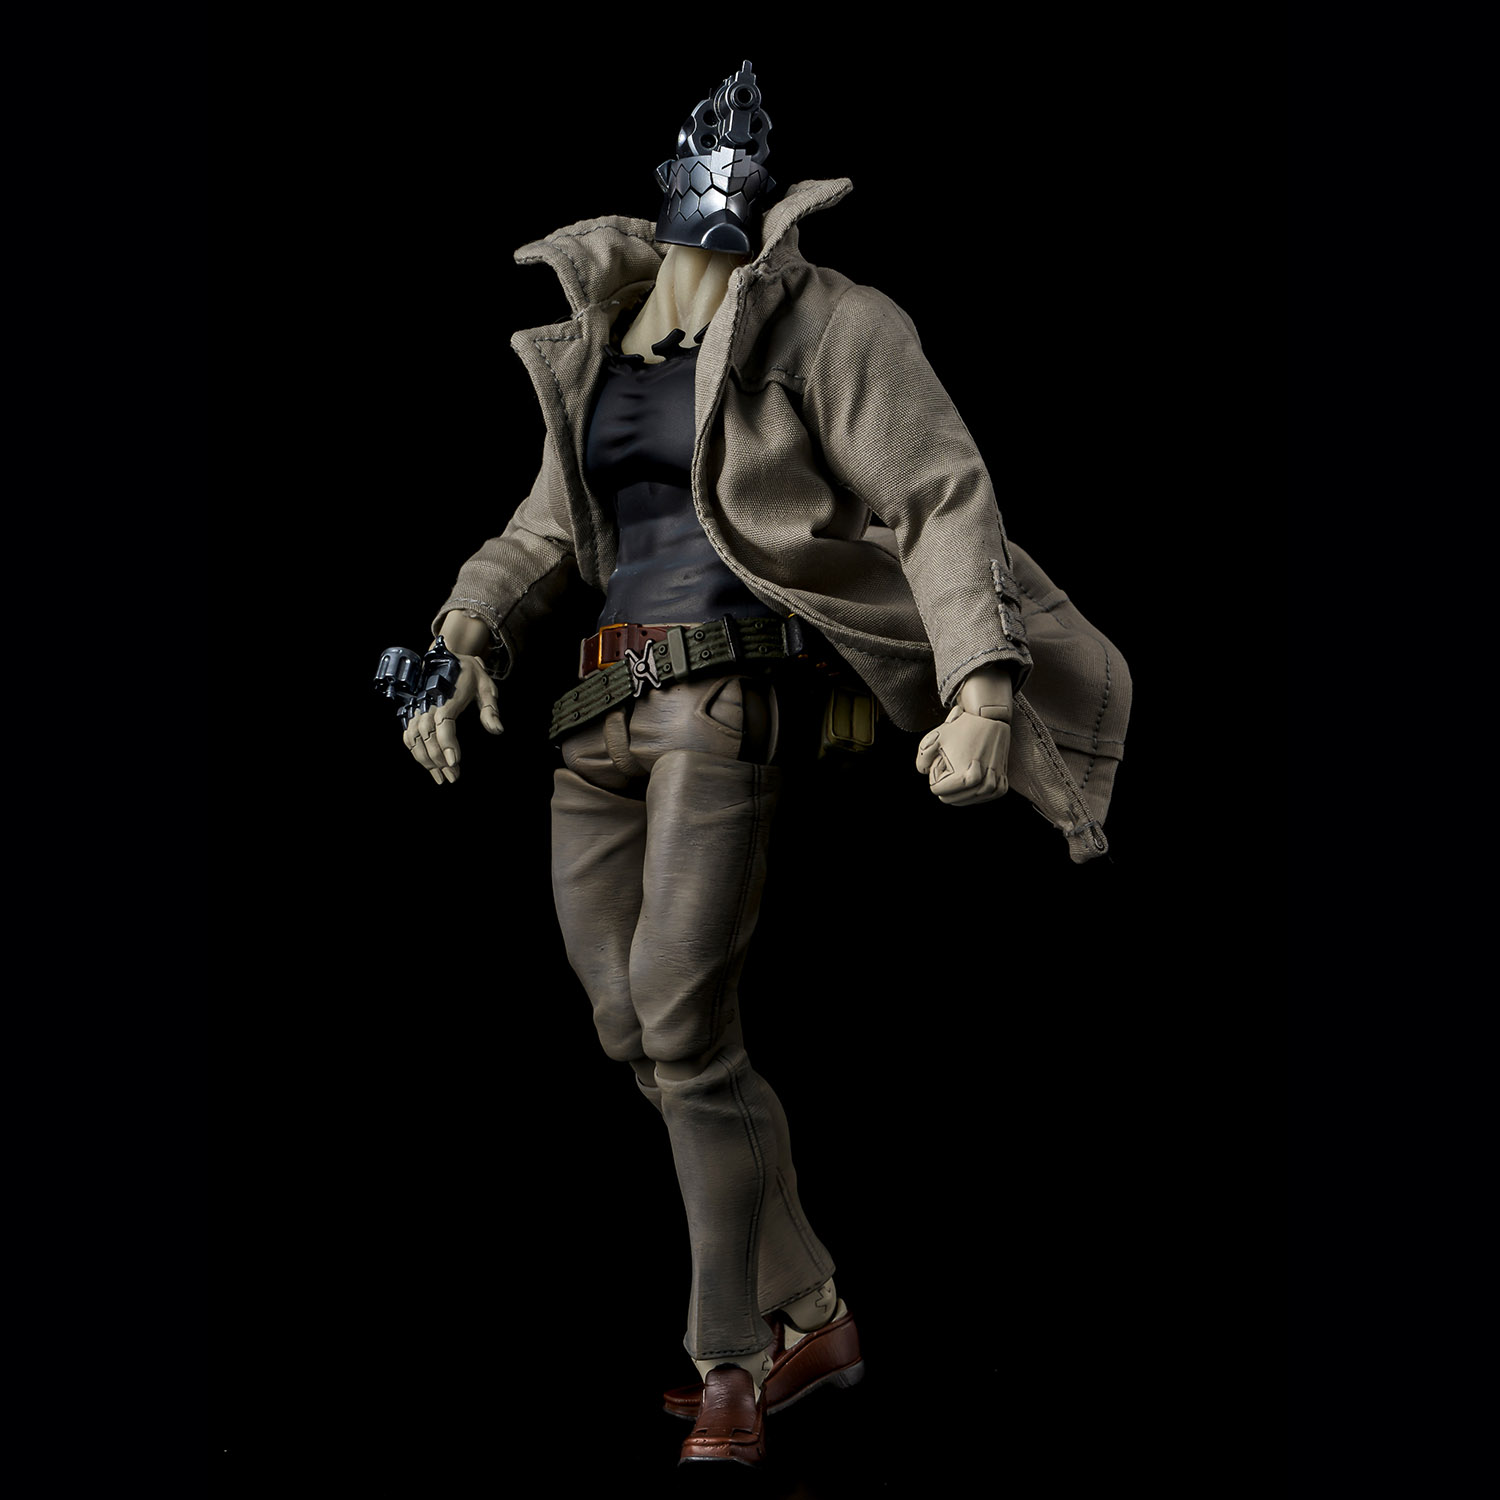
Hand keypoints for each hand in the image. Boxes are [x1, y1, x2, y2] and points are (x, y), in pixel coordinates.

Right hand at [402, 654, 503, 783]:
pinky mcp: (412, 710)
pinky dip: (414, 750)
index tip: (455, 762)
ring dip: (425, 759)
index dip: (447, 743)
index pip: (444, 722)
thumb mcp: (487, 686)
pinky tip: (426, 764)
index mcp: (448, 695)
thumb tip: (497, 729)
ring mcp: (418, 706)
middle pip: (427, 734)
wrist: (448, 656)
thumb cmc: (470, 674)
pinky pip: (408, 733)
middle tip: (452, 776)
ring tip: (440, 777)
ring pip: (414, 736)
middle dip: (438, 759)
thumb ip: (490, 709)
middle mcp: (428, 701)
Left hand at [914, 666, 1012, 806]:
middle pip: (952, 800)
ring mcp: (994, 785)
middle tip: (948, 771)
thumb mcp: (934, 739)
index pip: (939, 792)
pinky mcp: (1002, 784)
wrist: (990, 718)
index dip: (935, 780)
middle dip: (947, 787)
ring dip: (961, 793)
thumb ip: (922, 760)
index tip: (940, 767)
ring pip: (970, 800)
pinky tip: (971, 785)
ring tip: (958, 778)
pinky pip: (986, 797)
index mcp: (964, 778)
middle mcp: (981, 784)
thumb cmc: (961, 728)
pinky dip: (977, 794)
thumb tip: (924, 773)